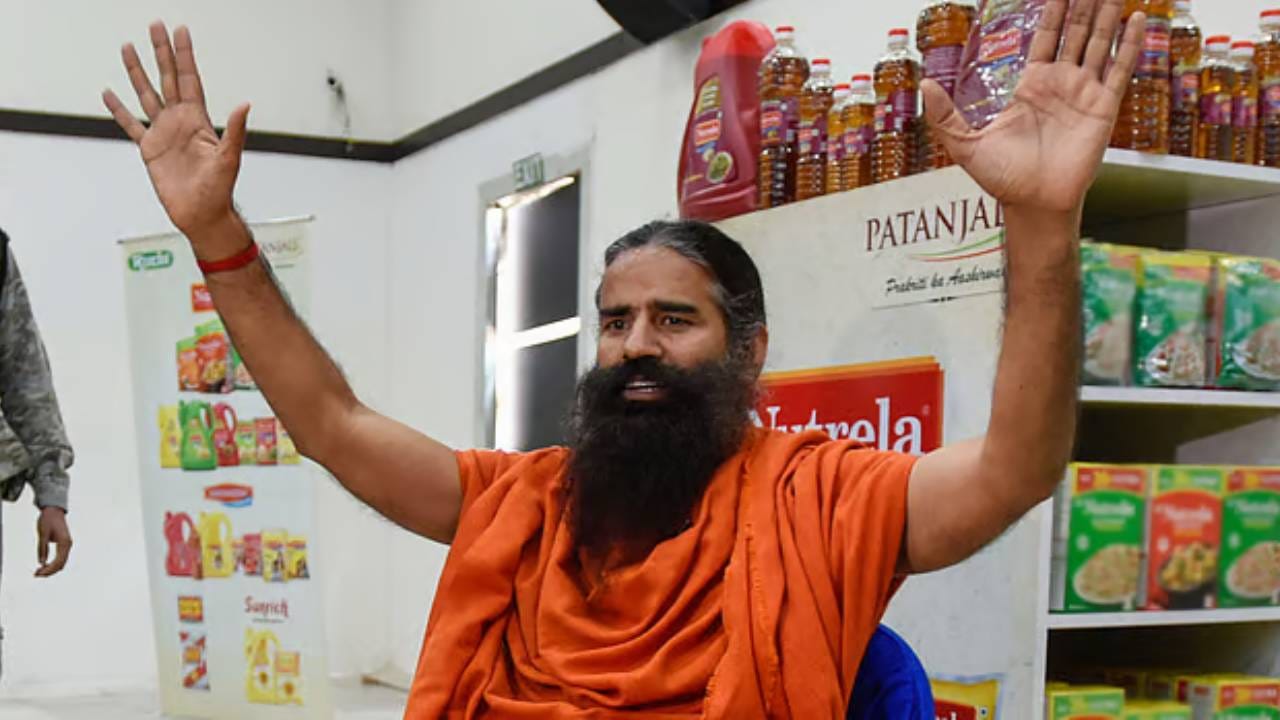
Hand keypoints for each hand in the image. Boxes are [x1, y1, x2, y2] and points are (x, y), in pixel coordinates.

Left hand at [35, 507, 71, 577]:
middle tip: (36, 574)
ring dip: (51, 568)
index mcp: (65, 542)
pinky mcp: (64, 544)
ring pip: (61, 562)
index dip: (48, 570)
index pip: (58, 561)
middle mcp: (68, 545)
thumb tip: (41, 563)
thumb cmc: (48, 520)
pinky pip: (60, 558)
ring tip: (39, 571)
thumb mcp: (43, 534)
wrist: (54, 510)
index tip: (38, 574)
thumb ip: (42, 548)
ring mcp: (67, 545)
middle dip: (49, 571)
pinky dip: (53, 563)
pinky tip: (44, 565)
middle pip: (61, 564)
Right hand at [102, 22, 249, 256]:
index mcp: (198, 120)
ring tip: (128, 47)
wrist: (201, 214)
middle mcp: (180, 121)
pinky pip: (131, 125)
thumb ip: (235, 131)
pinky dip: (119, 110)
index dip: (185, 56)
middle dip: (162, 52)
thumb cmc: (219, 189)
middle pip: (168, 78)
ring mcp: (164, 133)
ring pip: (147, 94)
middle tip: (155, 26)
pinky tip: (109, 93)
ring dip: (137, 72)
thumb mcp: (229, 158)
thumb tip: (244, 105)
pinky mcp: (149, 149)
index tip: (180, 32)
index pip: (190, 79)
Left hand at [923, 0, 1143, 214]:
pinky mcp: (1104, 107)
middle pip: (1074, 33)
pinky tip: (1138, 19)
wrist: (1033, 203)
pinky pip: (1120, 69)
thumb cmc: (1003, 178)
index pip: (1045, 37)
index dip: (1053, 10)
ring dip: (1105, 16)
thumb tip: (924, 85)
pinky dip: (1131, 44)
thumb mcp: (964, 144)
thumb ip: (944, 115)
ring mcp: (1084, 93)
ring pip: (1099, 44)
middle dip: (1081, 5)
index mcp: (1031, 86)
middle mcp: (1060, 84)